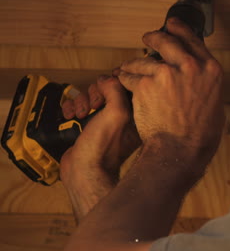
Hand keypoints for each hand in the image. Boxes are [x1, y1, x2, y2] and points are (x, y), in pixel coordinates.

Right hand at [60, 75, 140, 221]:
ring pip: (93, 96)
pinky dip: (73, 107)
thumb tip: (107, 79)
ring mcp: (107, 122)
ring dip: (82, 100)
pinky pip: (82, 106)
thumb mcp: (117, 113)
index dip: (116, 81)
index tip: (106, 83)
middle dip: (95, 93)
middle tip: (93, 105)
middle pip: (109, 89)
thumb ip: (116, 91)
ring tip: (79, 113)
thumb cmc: (103, 147)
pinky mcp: (91, 125)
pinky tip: (70, 115)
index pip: (129, 86)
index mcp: (137, 115)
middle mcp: (124, 118)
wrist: (84, 171)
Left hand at [116, 17, 224, 173]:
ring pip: (143, 60)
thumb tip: (198, 80)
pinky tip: (126, 86)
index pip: (193, 40)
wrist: (180, 150)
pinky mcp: (144, 83)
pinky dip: (125, 80)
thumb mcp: (215, 104)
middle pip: (167, 41)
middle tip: (147, 38)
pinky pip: (129, 76)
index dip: (180, 30)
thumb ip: (204, 85)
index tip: (171, 25)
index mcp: (210, 70)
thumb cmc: (199, 135)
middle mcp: (189, 66)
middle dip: (154, 37)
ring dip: (135, 66)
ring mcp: (166, 73)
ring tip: (130, 71)